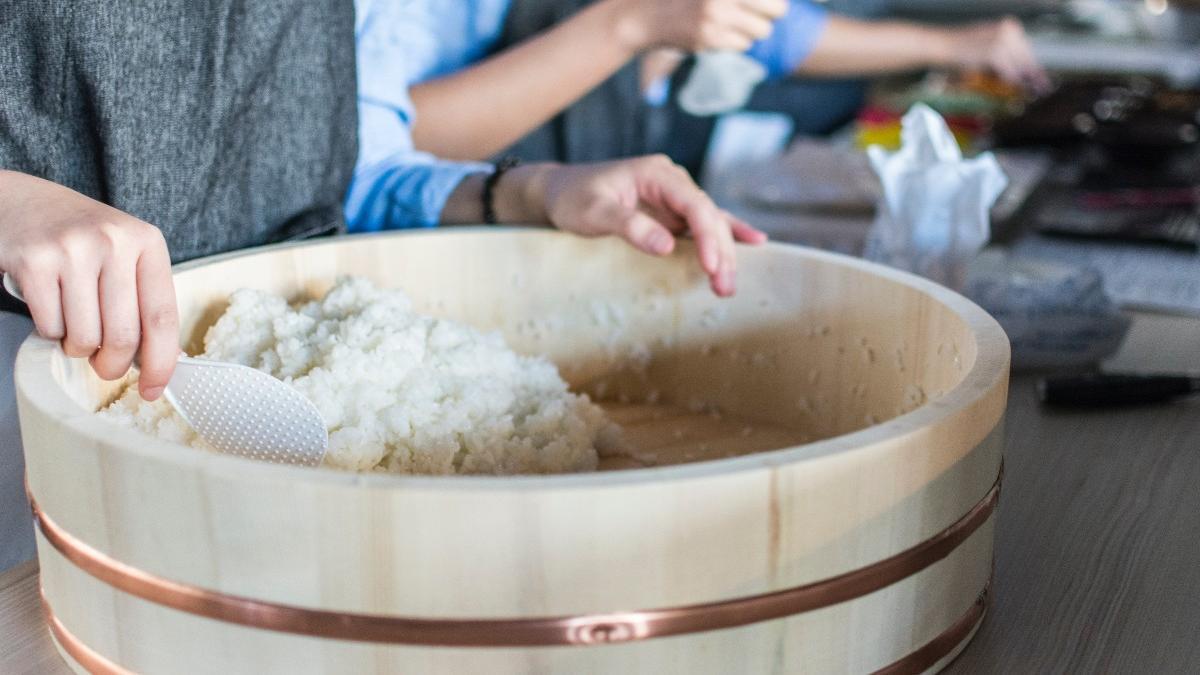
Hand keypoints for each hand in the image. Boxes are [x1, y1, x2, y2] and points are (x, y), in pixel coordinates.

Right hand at [0, 171, 177, 398]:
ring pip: (85, 337)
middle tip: (103, 364)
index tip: (154, 390)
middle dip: (111, 364)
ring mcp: (72, 249)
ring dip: (77, 347)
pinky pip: (50, 327)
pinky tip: (50, 307)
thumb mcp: (124, 253)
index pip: (163, 317)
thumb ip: (143, 298)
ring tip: (74, 325)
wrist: (19, 202)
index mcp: (147, 242)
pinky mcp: (33, 262)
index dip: (161, 362)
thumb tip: (161, 361)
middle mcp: (113, 241)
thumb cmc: (80, 238)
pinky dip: (50, 332)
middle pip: (123, 336)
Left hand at [514, 156, 766, 296]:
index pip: (694, 204)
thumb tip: (666, 245)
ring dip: (723, 253)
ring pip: (710, 223)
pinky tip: (753, 242)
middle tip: (724, 287)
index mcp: (657, 174)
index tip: (711, 266)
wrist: (558, 192)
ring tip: (729, 286)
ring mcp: (673, 197)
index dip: (707, 236)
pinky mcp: (670, 213)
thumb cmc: (572, 198)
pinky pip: (703, 224)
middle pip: (708, 216)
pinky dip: (725, 235)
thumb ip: (629, 226)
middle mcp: (672, 181)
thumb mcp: (594, 212)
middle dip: (720, 252)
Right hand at [612, 0, 787, 52]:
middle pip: (777, 10)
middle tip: (761, 13)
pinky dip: (736, 41)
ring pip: (762, 31)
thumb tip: (780, 5)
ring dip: (753, 30)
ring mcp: (716, 16)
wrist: (646, 16)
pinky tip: (720, 33)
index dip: (774, 2)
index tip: (769, 5)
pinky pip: (743, 44)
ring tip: (735, 23)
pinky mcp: (709, 38)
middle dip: (771, 14)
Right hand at [946, 18, 1049, 92]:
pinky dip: (1014, 83)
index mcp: (1009, 26)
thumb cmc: (959, 49)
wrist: (941, 45)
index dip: (1035, 67)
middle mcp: (1009, 31)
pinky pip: (1009, 72)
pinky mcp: (995, 53)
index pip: (1027, 50)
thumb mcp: (987, 47)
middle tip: (1044, 89)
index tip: (1043, 79)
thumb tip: (1021, 74)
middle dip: (1034, 76)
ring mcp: (1003, 41)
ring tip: (1035, 92)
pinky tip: (1019, 90)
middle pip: (1027, 58)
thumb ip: (1005, 56)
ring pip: (1021, 66)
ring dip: (1027, 81)